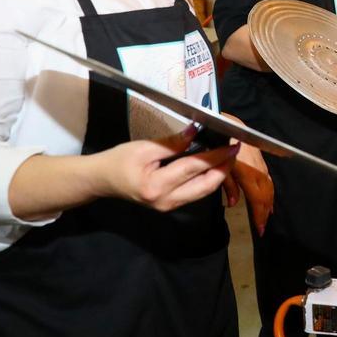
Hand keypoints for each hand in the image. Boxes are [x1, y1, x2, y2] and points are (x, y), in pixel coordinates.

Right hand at [97, 126, 236, 211]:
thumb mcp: (143, 148)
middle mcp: (166, 201)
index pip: (194, 168)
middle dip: (224, 167)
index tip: (231, 143)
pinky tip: (214, 165)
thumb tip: (197, 130)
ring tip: (228, 156)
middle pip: (206, 186)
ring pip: (204, 192)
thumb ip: (172, 142)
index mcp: (156, 186)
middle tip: (235, 149)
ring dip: (219, 174)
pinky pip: (196, 193)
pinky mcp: (171, 205)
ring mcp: (169, 206)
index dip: (216, 155)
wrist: (102, 180)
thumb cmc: (119, 161)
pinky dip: (208, 179)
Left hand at [219, 115, 274, 235]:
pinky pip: (266, 177)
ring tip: (267, 212)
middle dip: (265, 210)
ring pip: (268, 185)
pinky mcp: (259, 158)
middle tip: (263, 225)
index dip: (259, 214)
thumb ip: (227, 184)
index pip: (257, 198)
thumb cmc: (219, 143)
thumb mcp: (218, 166)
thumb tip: (233, 202)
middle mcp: (257, 169)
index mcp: (247, 172)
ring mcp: (260, 163)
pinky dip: (268, 188)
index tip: (259, 228)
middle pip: (266, 193)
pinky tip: (266, 194)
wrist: (228, 122)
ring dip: (268, 200)